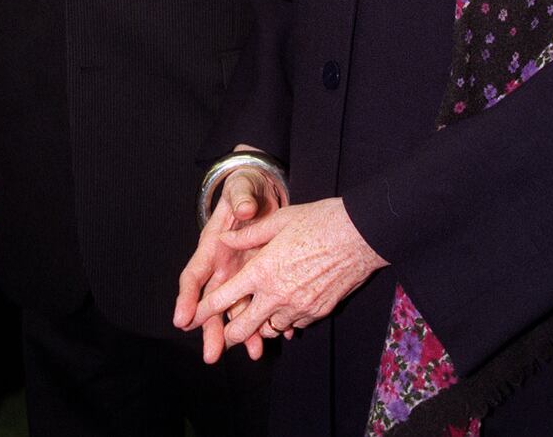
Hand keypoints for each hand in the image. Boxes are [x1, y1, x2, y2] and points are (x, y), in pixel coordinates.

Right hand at [174, 147, 284, 362]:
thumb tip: (243, 209)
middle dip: (211, 329)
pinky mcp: (257, 276)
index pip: (194, 275)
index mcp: (211, 246)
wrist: (260, 192)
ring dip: (243, 331)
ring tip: (253, 352)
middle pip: (212, 302)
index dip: (187, 298)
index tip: (183, 319)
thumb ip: (241, 198)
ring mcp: (239, 274)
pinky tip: (278, 334)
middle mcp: (222, 266)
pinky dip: (268, 318)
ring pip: (236, 308)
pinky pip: (260, 301)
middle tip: (213, 355)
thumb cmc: (244, 191)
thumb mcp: (242, 189)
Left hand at [188, 197, 386, 355]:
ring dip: (259, 325)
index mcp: (262, 271)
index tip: (192, 318)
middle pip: (241, 329)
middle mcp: (276, 295)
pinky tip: (286, 307)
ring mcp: (298, 308)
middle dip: (227, 333)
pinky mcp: (316, 313)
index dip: (204, 311)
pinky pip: (292, 325)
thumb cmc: (319, 220)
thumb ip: (248, 234)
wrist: (361, 235)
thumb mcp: (280, 219)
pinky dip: (284, 321)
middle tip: (223, 330)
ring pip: (267, 330)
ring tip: (257, 315)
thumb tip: (224, 239)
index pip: (223, 300)